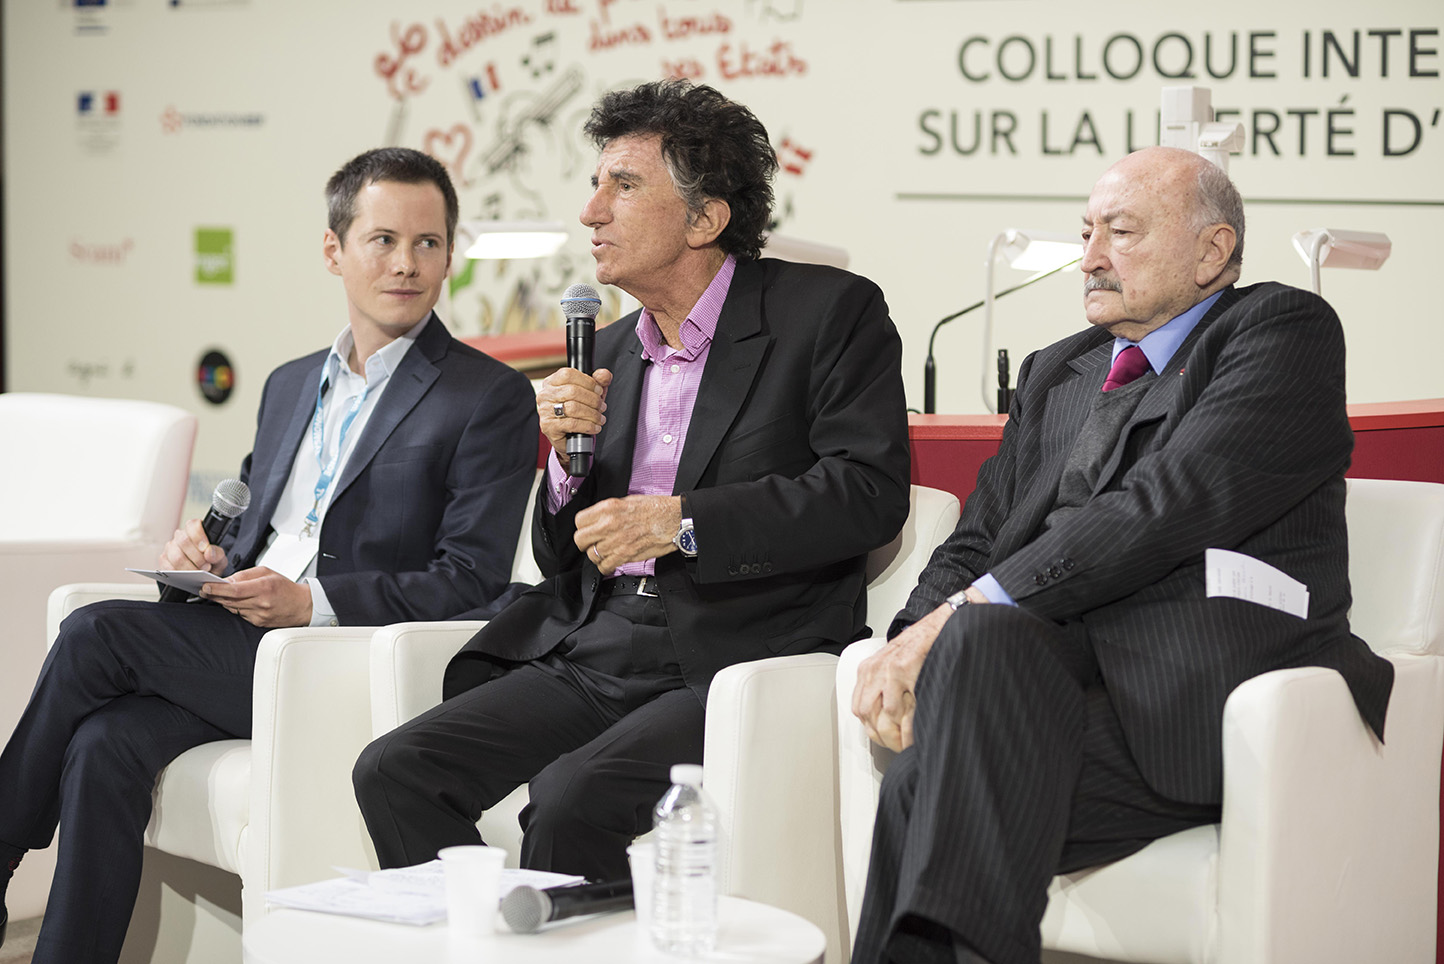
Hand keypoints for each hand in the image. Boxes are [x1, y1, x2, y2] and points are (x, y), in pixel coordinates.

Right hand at [159, 518, 227, 572]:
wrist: (204, 575)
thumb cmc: (211, 563)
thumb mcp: (220, 558)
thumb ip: (218, 554)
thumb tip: (209, 553)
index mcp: (195, 530)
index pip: (193, 525)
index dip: (198, 536)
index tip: (205, 548)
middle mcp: (180, 536)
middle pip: (183, 541)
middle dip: (196, 557)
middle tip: (206, 566)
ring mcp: (170, 548)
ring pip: (176, 556)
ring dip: (189, 567)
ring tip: (199, 573)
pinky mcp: (164, 560)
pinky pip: (168, 566)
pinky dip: (179, 573)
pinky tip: (187, 576)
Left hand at [199, 567, 313, 627]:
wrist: (302, 605)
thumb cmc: (285, 587)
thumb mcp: (267, 572)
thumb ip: (245, 575)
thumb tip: (226, 581)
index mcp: (264, 587)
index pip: (234, 590)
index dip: (217, 589)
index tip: (205, 586)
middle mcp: (261, 603)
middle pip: (230, 601)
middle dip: (214, 595)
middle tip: (204, 589)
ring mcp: (260, 616)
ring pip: (233, 608)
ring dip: (223, 601)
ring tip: (217, 594)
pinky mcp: (258, 623)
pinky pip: (240, 615)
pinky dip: (235, 608)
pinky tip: (235, 602)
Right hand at [538, 367, 612, 459]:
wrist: (568, 437)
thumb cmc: (577, 411)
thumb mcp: (589, 393)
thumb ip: (598, 381)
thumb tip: (605, 375)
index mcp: (552, 382)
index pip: (568, 374)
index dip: (588, 382)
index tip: (599, 390)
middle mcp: (545, 394)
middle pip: (572, 391)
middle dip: (593, 400)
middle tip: (602, 407)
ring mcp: (545, 410)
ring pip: (573, 408)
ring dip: (592, 414)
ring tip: (600, 418)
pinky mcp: (548, 426)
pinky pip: (572, 424)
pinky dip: (588, 426)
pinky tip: (594, 427)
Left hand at [573, 495, 681, 572]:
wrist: (674, 519)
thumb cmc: (656, 509)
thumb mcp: (627, 500)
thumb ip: (609, 511)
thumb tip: (597, 519)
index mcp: (608, 508)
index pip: (579, 521)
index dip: (582, 527)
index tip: (587, 529)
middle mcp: (609, 524)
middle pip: (580, 539)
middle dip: (585, 542)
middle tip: (592, 542)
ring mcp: (616, 541)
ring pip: (592, 555)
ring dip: (597, 555)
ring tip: (605, 552)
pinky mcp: (625, 555)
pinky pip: (605, 566)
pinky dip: (606, 566)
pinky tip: (611, 561)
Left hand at [852, 587, 988, 751]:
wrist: (943, 625)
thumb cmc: (924, 646)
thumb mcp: (895, 663)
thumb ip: (887, 687)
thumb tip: (888, 720)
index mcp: (869, 669)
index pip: (859, 708)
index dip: (872, 728)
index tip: (885, 740)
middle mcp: (874, 669)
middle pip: (867, 714)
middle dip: (882, 736)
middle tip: (897, 747)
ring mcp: (887, 670)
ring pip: (883, 715)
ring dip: (895, 735)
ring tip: (907, 745)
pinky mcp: (903, 670)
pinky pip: (901, 709)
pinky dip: (908, 728)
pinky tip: (915, 737)